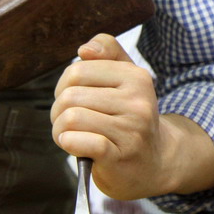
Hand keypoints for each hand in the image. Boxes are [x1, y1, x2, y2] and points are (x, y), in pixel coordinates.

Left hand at [51, 33, 213, 199]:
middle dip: (58, 111)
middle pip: (70, 96)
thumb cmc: (131, 117)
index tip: (72, 100)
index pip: (77, 71)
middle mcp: (138, 102)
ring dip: (60, 130)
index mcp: (136, 77)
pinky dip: (68, 143)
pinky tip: (74, 146)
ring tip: (71, 135)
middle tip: (68, 122)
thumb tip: (84, 50)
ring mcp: (131, 130)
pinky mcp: (120, 157)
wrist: (156, 163)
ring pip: (71, 118)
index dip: (63, 86)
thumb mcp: (126, 78)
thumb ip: (108, 51)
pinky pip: (80, 141)